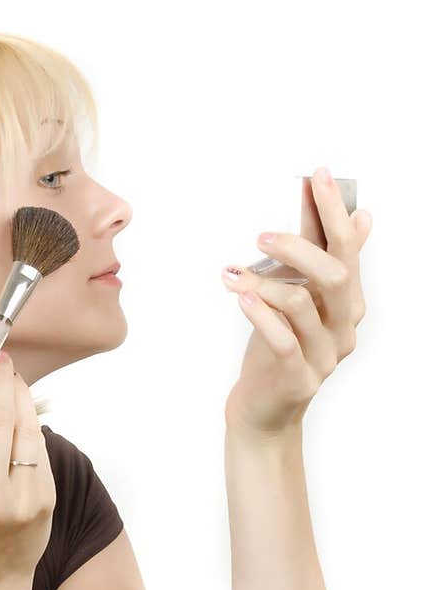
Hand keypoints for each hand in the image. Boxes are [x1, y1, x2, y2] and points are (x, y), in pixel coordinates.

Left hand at [220, 166, 372, 436]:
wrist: (264, 412)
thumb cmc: (278, 352)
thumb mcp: (298, 300)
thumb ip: (319, 258)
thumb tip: (356, 214)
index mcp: (348, 304)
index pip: (347, 250)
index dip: (333, 213)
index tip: (317, 177)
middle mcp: (344, 328)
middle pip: (335, 274)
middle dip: (299, 245)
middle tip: (261, 236)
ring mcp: (324, 356)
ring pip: (303, 304)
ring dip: (265, 281)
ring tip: (234, 274)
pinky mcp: (298, 378)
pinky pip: (282, 339)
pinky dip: (260, 314)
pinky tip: (240, 297)